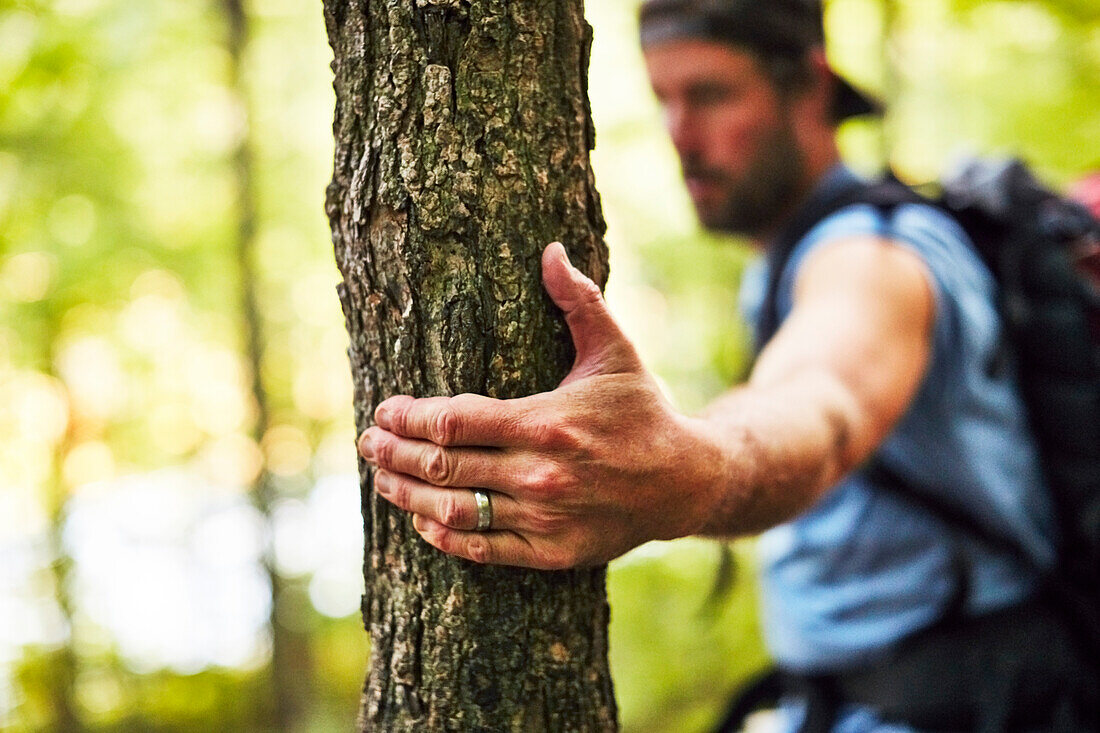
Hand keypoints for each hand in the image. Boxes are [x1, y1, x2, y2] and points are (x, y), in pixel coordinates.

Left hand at [357, 242, 723, 568]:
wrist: (686, 481)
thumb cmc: (642, 411)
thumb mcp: (615, 352)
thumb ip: (579, 302)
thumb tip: (550, 250)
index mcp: (548, 423)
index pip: (455, 420)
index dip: (410, 416)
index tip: (385, 408)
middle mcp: (541, 474)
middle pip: (443, 465)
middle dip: (394, 452)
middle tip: (368, 440)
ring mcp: (545, 517)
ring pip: (454, 509)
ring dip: (406, 494)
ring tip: (380, 477)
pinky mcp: (552, 552)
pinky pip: (482, 549)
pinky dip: (443, 535)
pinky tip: (422, 518)